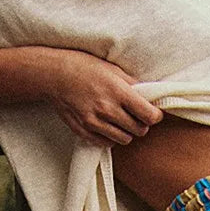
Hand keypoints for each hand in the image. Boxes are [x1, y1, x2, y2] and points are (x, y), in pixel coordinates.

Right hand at [47, 49, 163, 145]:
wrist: (54, 74)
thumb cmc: (84, 67)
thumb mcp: (113, 69)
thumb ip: (133, 85)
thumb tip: (150, 97)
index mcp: (118, 92)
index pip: (149, 115)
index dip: (155, 115)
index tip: (153, 112)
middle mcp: (107, 109)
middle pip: (139, 130)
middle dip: (142, 124)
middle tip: (136, 116)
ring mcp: (94, 122)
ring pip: (125, 139)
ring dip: (127, 132)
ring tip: (121, 120)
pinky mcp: (84, 131)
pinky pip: (107, 143)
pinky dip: (111, 137)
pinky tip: (108, 125)